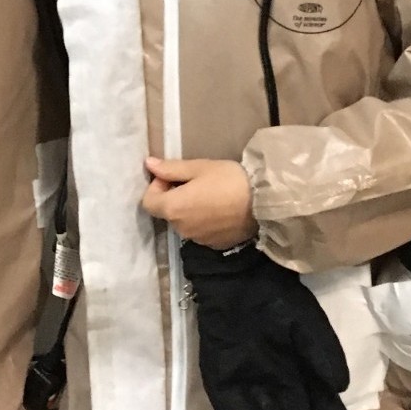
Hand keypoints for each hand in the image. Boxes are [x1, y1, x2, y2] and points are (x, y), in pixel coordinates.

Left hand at [141, 157, 256, 249]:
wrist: (262, 204)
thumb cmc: (228, 180)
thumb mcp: (199, 167)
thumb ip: (171, 168)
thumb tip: (148, 164)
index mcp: (173, 208)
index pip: (148, 202)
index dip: (156, 187)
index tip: (173, 177)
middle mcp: (181, 228)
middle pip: (166, 212)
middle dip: (173, 196)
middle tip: (194, 182)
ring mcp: (197, 239)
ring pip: (183, 222)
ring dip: (188, 209)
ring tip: (209, 195)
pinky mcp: (213, 245)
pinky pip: (199, 231)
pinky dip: (203, 221)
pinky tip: (220, 209)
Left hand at [181, 242, 356, 409]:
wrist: (237, 274)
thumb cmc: (276, 296)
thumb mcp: (307, 322)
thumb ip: (324, 352)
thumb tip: (340, 387)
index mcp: (302, 371)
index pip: (321, 407)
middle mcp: (278, 382)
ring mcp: (249, 381)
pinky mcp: (221, 375)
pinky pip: (229, 403)